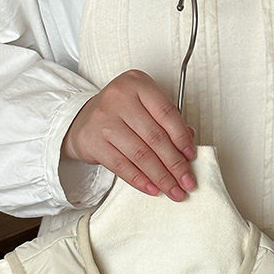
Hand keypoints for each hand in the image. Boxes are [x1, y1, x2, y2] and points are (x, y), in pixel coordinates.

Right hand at [61, 69, 196, 201]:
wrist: (82, 121)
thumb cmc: (117, 114)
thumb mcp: (142, 106)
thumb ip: (165, 121)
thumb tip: (187, 146)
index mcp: (137, 83)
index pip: (166, 113)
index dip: (182, 137)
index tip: (191, 156)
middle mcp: (119, 99)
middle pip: (155, 137)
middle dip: (174, 164)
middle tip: (186, 181)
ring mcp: (104, 121)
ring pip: (140, 154)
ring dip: (160, 177)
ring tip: (173, 189)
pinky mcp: (94, 143)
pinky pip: (122, 166)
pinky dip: (140, 180)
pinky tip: (152, 188)